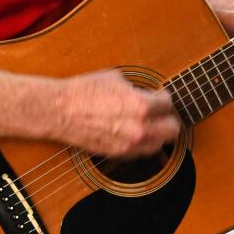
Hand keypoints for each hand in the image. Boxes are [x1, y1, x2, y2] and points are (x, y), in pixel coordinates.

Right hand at [58, 69, 180, 156]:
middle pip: (172, 129)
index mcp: (141, 106)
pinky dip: (142, 143)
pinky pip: (140, 152)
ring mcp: (129, 144)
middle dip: (168, 118)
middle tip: (161, 112)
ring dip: (158, 133)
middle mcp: (139, 129)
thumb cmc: (84, 91)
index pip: (168, 104)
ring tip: (149, 123)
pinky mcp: (118, 154)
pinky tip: (134, 132)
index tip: (159, 95)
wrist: (60, 111)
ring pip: (159, 144)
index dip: (164, 97)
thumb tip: (147, 94)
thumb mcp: (117, 79)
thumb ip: (138, 90)